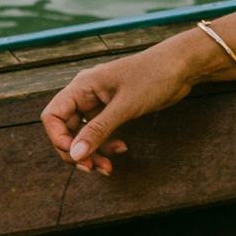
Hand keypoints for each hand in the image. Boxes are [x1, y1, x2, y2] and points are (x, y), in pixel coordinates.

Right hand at [39, 40, 205, 176]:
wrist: (182, 66)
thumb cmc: (154, 77)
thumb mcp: (125, 106)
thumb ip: (99, 130)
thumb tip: (74, 154)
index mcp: (82, 86)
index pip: (53, 116)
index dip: (58, 139)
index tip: (76, 156)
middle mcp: (86, 94)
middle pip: (66, 129)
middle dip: (77, 151)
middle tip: (94, 169)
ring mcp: (99, 102)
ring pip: (83, 134)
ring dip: (92, 152)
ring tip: (108, 168)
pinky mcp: (113, 110)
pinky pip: (99, 132)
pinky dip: (106, 144)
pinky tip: (122, 148)